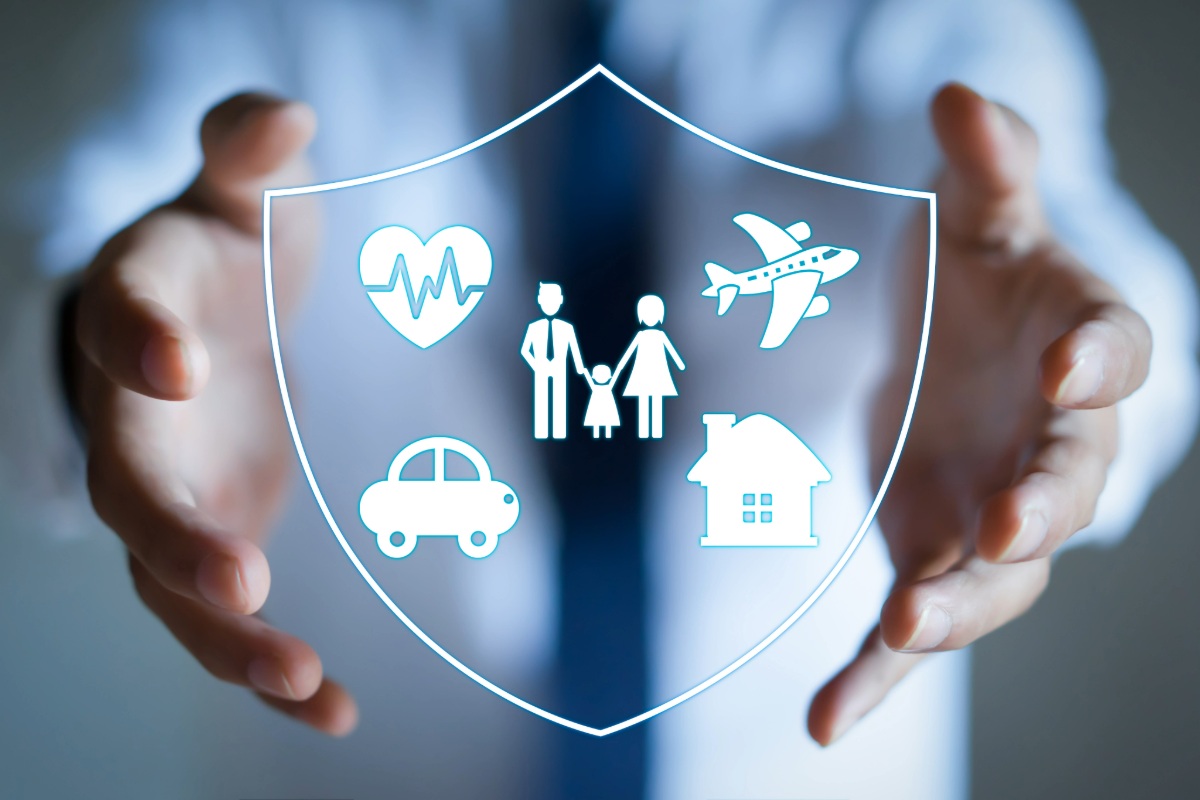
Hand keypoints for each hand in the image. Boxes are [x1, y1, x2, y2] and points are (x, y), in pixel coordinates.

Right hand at [70, 94, 356, 734]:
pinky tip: (335, 712)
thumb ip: (253, 151)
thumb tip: (284, 119)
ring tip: (304, 678)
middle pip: (132, 487)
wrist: (217, 322)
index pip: (119, 320)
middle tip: (242, 575)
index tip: (176, 362)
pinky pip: (231, 621)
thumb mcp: (251, 190)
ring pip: (171, 583)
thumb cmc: (234, 249)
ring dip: (229, 636)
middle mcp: (133, 418)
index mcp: (138, 311)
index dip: (136, 338)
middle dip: (177, 534)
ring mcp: (169, 495)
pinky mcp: (214, 543)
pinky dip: (274, 673)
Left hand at [807, 84, 1150, 744]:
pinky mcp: (932, 556)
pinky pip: (911, 627)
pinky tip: (826, 720)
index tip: (1073, 370)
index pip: (1114, 356)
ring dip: (954, 605)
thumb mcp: (980, 213)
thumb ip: (986, 167)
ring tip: (902, 628)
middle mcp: (1053, 449)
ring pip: (994, 578)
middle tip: (1005, 524)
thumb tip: (962, 98)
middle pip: (1065, 488)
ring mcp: (993, 515)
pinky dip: (875, 676)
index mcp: (1079, 351)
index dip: (1101, 364)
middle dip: (1040, 507)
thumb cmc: (982, 280)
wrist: (956, 352)